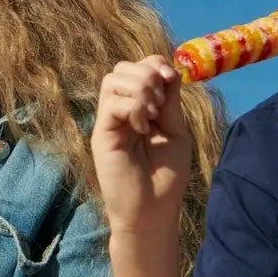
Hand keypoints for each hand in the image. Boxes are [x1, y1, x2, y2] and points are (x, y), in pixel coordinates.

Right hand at [92, 57, 194, 237]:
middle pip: (122, 67)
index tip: (171, 80)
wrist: (152, 212)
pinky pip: (112, 103)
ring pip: (112, 79)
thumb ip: (170, 103)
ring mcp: (109, 121)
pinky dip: (133, 108)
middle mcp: (121, 110)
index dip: (155, 64)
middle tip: (160, 104)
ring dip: (139, 89)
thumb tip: (169, 70)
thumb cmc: (166, 178)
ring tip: (152, 114)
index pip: (139, 68)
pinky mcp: (102, 134)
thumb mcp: (175, 132)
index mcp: (141, 108)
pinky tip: (143, 128)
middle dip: (147, 75)